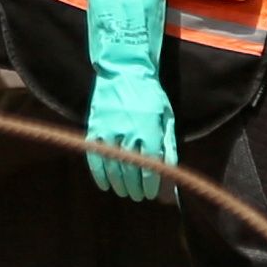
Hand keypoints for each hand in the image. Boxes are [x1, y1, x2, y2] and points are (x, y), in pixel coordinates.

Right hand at [79, 0, 174, 199]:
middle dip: (136, 188)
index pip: (150, 167)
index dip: (151, 184)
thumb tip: (171, 169)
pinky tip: (105, 185)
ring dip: (120, 185)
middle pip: (131, 172)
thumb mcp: (166, 115)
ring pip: (114, 168)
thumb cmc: (150, 93)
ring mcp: (110, 132)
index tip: (152, 193)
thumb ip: (168, 142)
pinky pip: (95, 157)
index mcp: (149, 131)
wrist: (124, 70)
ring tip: (125, 193)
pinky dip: (99, 174)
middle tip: (139, 196)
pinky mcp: (95, 129)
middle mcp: (129, 134)